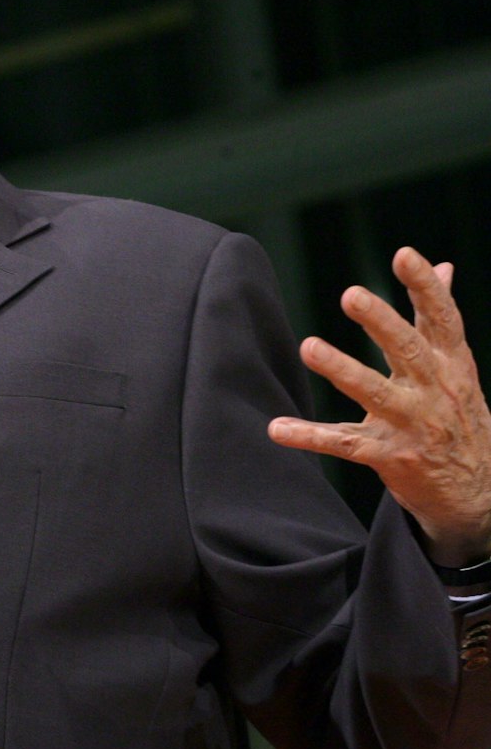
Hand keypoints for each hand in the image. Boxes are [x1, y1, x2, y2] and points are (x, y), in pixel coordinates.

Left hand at [269, 247, 490, 565]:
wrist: (477, 493)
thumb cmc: (458, 415)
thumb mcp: (457, 367)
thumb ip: (440, 318)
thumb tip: (444, 267)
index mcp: (451, 364)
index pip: (442, 319)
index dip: (426, 287)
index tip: (404, 255)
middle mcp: (435, 391)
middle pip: (407, 350)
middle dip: (381, 322)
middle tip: (351, 294)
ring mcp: (413, 424)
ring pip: (374, 393)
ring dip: (341, 369)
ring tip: (308, 346)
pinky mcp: (389, 456)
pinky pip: (344, 443)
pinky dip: (310, 437)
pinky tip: (277, 428)